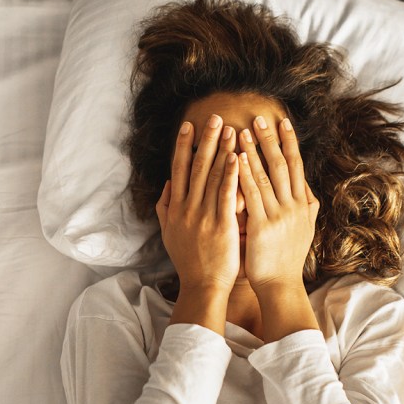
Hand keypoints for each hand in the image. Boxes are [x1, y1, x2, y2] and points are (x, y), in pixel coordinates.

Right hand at [156, 115, 240, 294]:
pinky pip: (226, 195)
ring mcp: (204, 216)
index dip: (182, 146)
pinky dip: (231, 175)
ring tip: (231, 129)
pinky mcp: (222, 225)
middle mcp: (187, 208)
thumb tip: (167, 185)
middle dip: (205, 140)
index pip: (178, 170)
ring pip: (212, 176)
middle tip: (214, 117)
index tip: (188, 126)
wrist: (202, 286)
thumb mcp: (169, 233)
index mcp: (175, 208)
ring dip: (221, 150)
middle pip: (195, 167)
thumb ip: (166, 208)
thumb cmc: (189, 261)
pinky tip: (237, 157)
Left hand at [237, 116, 319, 291]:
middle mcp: (294, 206)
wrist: (280, 285)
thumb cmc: (287, 259)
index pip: (297, 166)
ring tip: (242, 131)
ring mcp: (280, 215)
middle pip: (283, 165)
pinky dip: (245, 175)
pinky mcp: (263, 226)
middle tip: (260, 117)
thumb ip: (306, 208)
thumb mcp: (304, 230)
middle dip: (271, 140)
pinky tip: (237, 159)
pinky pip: (253, 195)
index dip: (290, 143)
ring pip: (266, 176)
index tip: (283, 122)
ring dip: (254, 152)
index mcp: (303, 204)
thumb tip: (308, 190)